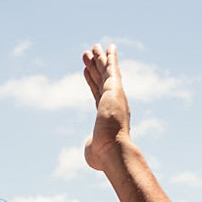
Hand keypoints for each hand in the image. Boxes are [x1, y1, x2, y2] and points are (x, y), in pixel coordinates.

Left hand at [81, 44, 131, 174]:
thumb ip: (91, 145)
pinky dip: (111, 58)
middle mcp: (114, 104)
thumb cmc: (103, 154)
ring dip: (100, 59)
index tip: (86, 72)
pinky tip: (108, 47)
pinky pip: (112, 70)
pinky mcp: (116, 90)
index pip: (97, 95)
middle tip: (88, 53)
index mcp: (108, 117)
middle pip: (101, 81)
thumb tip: (91, 148)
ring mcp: (115, 96)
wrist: (112, 150)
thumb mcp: (92, 149)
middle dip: (95, 67)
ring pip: (106, 73)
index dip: (92, 83)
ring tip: (92, 47)